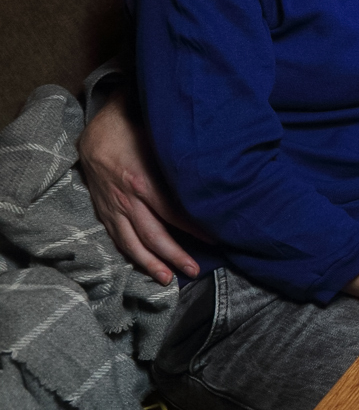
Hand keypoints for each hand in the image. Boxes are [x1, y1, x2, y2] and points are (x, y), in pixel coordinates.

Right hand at [77, 90, 204, 284]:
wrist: (94, 130)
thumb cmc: (133, 129)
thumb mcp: (157, 137)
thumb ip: (179, 154)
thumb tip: (213, 162)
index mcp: (142, 181)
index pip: (173, 213)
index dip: (194, 229)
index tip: (214, 239)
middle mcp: (126, 200)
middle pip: (153, 236)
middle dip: (174, 256)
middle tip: (194, 271)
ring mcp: (112, 208)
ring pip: (132, 243)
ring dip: (151, 264)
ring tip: (169, 280)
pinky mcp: (103, 212)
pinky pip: (117, 238)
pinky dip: (131, 255)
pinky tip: (143, 266)